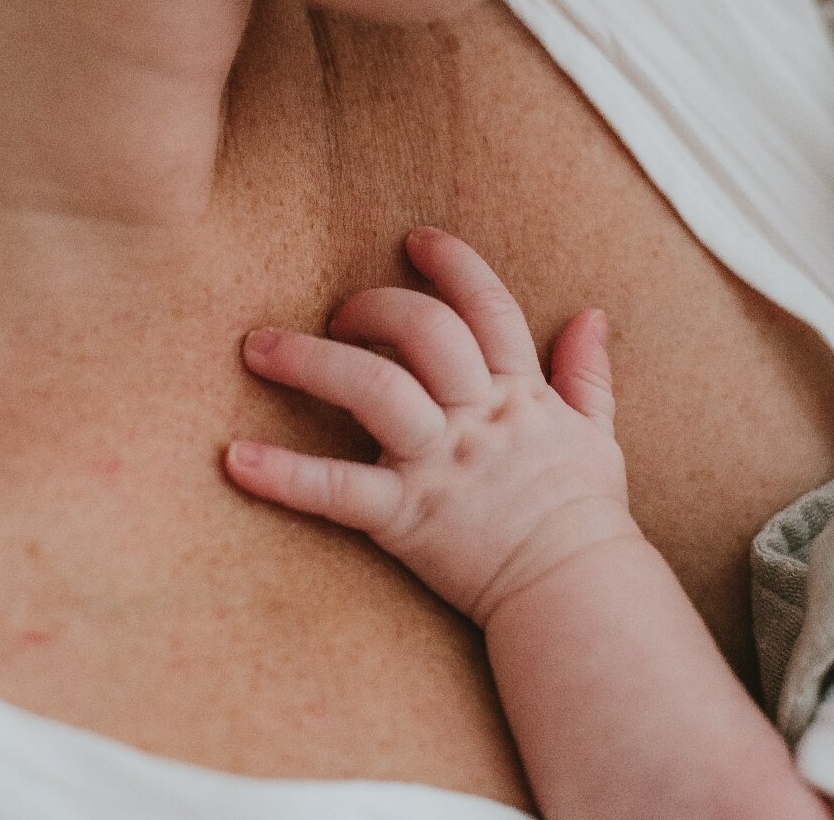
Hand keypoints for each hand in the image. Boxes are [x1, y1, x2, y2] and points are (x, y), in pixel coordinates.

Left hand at [226, 227, 632, 627]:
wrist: (577, 594)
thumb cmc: (584, 517)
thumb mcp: (596, 436)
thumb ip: (587, 374)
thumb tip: (592, 315)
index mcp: (520, 394)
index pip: (487, 308)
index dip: (453, 265)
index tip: (416, 239)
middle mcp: (477, 417)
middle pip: (424, 331)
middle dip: (374, 306)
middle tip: (337, 312)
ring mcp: (440, 464)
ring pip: (374, 388)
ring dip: (310, 361)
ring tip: (260, 349)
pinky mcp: (407, 516)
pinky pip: (338, 490)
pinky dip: (284, 475)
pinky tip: (236, 458)